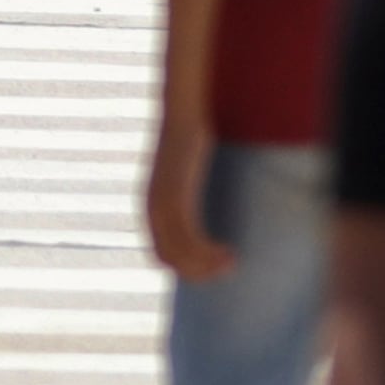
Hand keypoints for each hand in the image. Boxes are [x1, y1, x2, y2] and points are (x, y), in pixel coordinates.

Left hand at [144, 108, 233, 279]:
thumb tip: (211, 211)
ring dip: (206, 265)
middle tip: (229, 269)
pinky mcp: (176, 193)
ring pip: (178, 252)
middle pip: (167, 258)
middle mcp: (151, 208)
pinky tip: (229, 251)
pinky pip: (187, 234)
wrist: (184, 112)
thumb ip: (192, 196)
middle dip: (197, 271)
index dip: (187, 268)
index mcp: (152, 208)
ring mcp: (161, 202)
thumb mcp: (188, 175)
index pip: (160, 255)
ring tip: (232, 263)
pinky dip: (206, 251)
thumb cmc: (191, 142)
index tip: (214, 268)